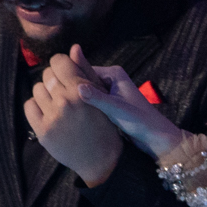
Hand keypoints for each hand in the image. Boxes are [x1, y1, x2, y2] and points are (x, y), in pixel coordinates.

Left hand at [24, 48, 128, 184]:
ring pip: (37, 89)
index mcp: (80, 90)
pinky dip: (37, 106)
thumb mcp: (101, 96)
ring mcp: (52, 117)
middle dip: (55, 79)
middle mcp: (64, 102)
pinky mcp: (42, 131)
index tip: (65, 72)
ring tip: (58, 104)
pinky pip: (29, 106)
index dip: (61, 64)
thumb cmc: (105, 124)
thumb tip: (73, 48)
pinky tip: (49, 112)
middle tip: (64, 92)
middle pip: (47, 74)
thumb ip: (85, 71)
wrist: (102, 160)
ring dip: (46, 93)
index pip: (58, 61)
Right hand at [51, 45, 184, 156]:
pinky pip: (91, 102)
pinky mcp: (110, 104)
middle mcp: (111, 79)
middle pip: (83, 79)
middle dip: (70, 87)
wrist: (156, 137)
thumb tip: (76, 87)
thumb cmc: (140, 121)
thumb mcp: (116, 109)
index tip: (53, 83)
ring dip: (75, 98)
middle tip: (51, 94)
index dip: (69, 76)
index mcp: (114, 74)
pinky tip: (70, 113)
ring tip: (57, 103)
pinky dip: (82, 106)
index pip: (85, 69)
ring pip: (86, 91)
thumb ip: (97, 98)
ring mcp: (110, 92)